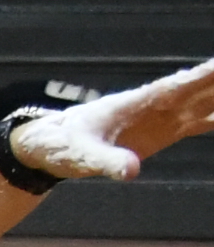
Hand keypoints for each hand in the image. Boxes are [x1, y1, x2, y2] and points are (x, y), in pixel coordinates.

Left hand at [10, 55, 213, 180]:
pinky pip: (203, 121)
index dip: (209, 74)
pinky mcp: (166, 130)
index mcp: (143, 102)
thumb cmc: (61, 144)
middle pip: (206, 88)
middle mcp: (160, 104)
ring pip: (210, 102)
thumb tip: (130, 172)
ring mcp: (166, 116)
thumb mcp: (79, 155)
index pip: (185, 84)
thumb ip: (104, 162)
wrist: (48, 146)